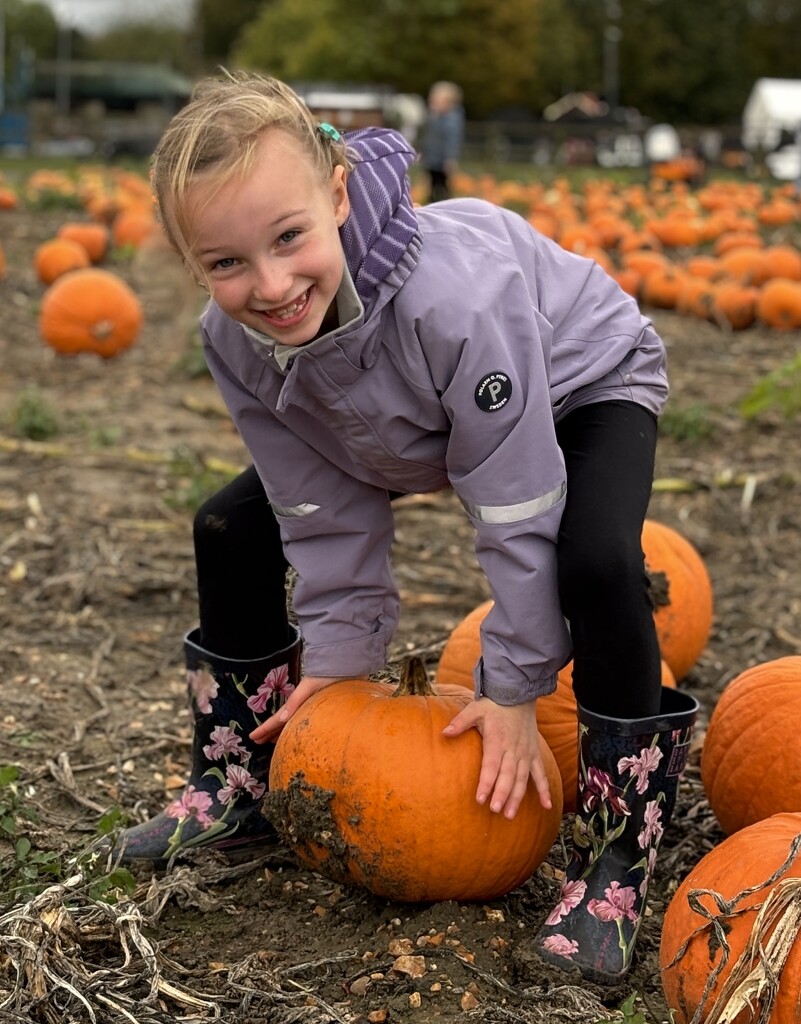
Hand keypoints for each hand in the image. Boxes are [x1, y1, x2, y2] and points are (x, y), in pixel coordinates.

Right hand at [249, 674, 358, 743]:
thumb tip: (282, 718)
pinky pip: (303, 721)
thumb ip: (296, 700)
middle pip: (282, 721)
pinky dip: (296, 727)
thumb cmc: (327, 674)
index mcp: (297, 701)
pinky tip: (298, 731)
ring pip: (291, 722)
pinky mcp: (323, 708)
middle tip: (259, 742)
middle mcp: (302, 705)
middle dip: (270, 731)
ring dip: (281, 730)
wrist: (345, 666)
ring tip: (273, 740)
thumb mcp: (309, 686)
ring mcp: (311, 707)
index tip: (252, 737)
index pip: (277, 718)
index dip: (265, 728)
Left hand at [442, 697, 551, 817]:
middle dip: (501, 794)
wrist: (517, 695)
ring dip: (517, 797)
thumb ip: (460, 722)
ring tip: (509, 815)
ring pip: (522, 779)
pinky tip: (547, 806)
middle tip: (495, 810)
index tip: (480, 798)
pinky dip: (545, 790)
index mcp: (497, 740)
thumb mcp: (474, 709)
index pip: (491, 766)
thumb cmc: (493, 705)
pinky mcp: (534, 754)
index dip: (486, 782)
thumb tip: (444, 733)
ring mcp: (525, 753)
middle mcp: (513, 749)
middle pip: (507, 776)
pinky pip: (540, 774)